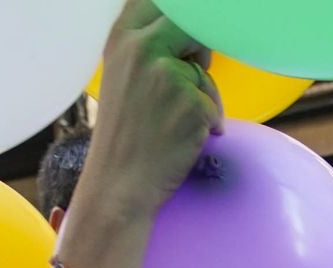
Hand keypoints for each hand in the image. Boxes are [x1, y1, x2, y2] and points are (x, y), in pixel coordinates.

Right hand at [87, 0, 223, 220]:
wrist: (119, 184)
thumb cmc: (125, 135)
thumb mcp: (123, 75)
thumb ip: (148, 47)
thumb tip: (194, 32)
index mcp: (121, 38)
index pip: (159, 2)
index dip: (181, 16)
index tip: (188, 35)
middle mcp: (142, 48)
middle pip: (192, 26)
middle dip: (198, 50)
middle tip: (193, 73)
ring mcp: (168, 74)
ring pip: (203, 72)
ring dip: (202, 96)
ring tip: (176, 122)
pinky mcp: (192, 102)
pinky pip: (214, 104)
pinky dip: (209, 123)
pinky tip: (186, 139)